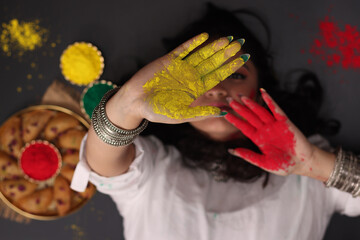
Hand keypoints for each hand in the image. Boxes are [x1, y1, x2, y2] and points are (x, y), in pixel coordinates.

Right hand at [128, 33, 247, 122]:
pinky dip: (192, 43)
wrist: (135, 102)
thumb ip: (201, 112)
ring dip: (213, 47)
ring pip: (200, 55)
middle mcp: (190, 77)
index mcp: (195, 89)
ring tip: (227, 39)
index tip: (244, 60)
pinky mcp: (168, 60)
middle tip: (240, 45)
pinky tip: (204, 37)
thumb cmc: (157, 111)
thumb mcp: (181, 115)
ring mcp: (180, 68)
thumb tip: (224, 112)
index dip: (230, 68)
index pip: (217, 77)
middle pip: (212, 63)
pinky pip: (182, 50)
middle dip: (226, 55)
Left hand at [224, 89, 314, 175]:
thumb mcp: (263, 163)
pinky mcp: (285, 122)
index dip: (234, 120)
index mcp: (258, 138)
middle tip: (229, 99)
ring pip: (260, 111)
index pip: (243, 127)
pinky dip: (270, 101)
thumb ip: (248, 156)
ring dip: (251, 103)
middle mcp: (264, 130)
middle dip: (239, 108)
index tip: (224, 113)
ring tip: (241, 96)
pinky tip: (263, 92)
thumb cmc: (283, 165)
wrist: (302, 164)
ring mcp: (274, 125)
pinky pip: (276, 109)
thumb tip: (231, 151)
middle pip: (249, 116)